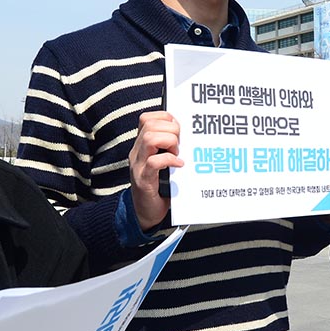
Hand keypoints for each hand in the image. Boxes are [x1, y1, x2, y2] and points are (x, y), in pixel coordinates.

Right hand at [130, 111, 181, 229]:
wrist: (146, 213)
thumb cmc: (160, 187)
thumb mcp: (165, 163)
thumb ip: (171, 148)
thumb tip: (191, 135)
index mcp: (142, 146)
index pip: (147, 118)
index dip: (165, 117)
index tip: (178, 128)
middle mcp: (137, 152)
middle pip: (148, 124)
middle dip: (170, 129)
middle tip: (180, 144)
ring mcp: (138, 165)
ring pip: (149, 139)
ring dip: (169, 142)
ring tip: (177, 153)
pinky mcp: (143, 180)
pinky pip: (153, 162)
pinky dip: (170, 160)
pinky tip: (179, 165)